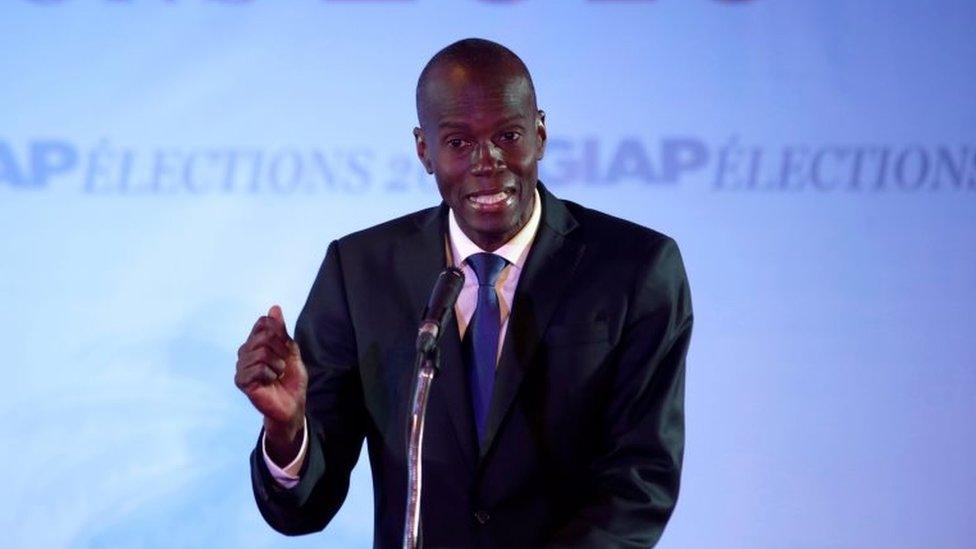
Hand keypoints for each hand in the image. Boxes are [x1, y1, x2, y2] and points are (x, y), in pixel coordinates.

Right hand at [235, 305, 307, 460]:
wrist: (293, 403)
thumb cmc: (291, 378)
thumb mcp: (291, 351)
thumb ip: (281, 331)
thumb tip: (274, 308)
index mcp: (255, 342)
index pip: (264, 323)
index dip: (280, 334)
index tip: (286, 349)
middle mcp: (245, 352)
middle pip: (264, 336)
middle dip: (281, 351)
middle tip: (283, 365)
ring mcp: (241, 366)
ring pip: (262, 353)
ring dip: (277, 365)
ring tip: (277, 374)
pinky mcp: (241, 381)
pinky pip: (258, 368)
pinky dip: (270, 375)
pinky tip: (270, 382)